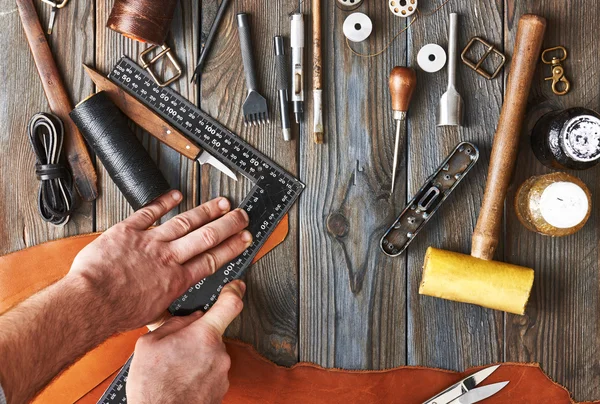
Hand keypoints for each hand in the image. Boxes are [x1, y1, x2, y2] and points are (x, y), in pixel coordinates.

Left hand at [68, 190, 251, 331]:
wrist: (91, 302)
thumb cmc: (117, 312)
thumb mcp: (152, 315)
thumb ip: (168, 306)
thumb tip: (175, 315)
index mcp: (176, 279)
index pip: (211, 259)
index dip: (231, 247)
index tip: (243, 239)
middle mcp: (168, 258)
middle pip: (206, 236)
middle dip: (228, 224)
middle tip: (242, 216)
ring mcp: (150, 242)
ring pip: (185, 222)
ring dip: (206, 211)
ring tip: (221, 203)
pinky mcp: (129, 231)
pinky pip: (149, 212)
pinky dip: (164, 201)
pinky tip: (176, 195)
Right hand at [126, 280, 244, 403]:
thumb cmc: (153, 386)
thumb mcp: (150, 343)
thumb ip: (175, 323)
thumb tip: (191, 317)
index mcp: (204, 335)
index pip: (230, 304)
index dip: (235, 291)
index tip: (236, 286)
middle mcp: (219, 353)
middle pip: (213, 333)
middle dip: (196, 337)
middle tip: (175, 350)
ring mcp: (222, 373)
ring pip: (211, 354)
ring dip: (196, 358)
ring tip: (175, 371)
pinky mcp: (221, 389)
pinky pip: (211, 372)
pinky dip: (198, 374)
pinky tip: (181, 381)